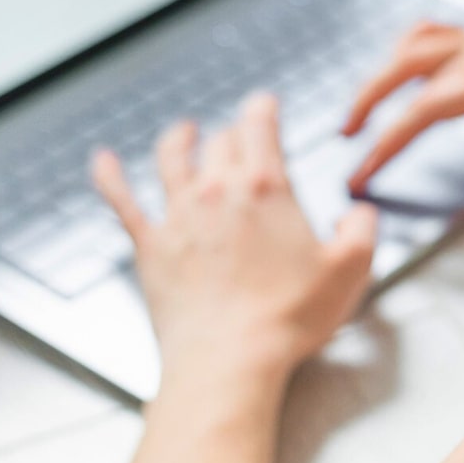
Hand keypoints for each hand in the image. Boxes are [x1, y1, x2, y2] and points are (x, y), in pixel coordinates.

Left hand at [92, 92, 378, 391]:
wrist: (230, 359)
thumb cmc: (289, 317)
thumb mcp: (351, 270)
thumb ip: (361, 229)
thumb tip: (359, 212)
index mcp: (267, 188)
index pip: (260, 126)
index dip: (263, 108)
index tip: (264, 103)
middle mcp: (218, 192)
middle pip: (220, 142)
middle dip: (232, 133)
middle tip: (238, 134)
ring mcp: (178, 216)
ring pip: (171, 158)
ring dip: (179, 139)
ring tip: (183, 132)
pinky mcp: (149, 246)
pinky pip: (121, 200)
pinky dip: (109, 176)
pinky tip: (102, 161)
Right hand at [343, 23, 463, 191]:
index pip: (428, 107)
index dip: (389, 140)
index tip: (364, 170)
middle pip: (407, 65)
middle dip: (368, 100)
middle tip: (344, 140)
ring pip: (416, 45)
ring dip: (380, 75)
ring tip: (357, 114)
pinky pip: (436, 34)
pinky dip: (405, 52)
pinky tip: (394, 77)